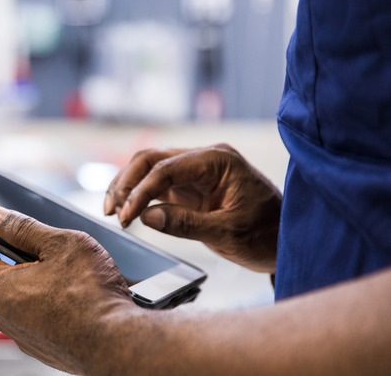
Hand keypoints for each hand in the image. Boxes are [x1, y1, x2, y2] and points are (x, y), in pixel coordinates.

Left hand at [0, 206, 137, 374]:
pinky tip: (72, 294)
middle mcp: (3, 315)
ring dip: (34, 278)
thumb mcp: (59, 244)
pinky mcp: (41, 347)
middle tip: (36, 240)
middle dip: (12, 254)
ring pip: (20, 295)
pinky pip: (36, 314)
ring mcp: (22, 334)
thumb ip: (23, 228)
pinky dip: (48, 301)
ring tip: (66, 270)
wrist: (119, 344)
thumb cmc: (93, 294)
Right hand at [104, 144, 280, 272]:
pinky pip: (156, 184)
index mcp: (217, 160)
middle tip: (112, 212)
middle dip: (126, 183)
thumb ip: (186, 223)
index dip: (140, 192)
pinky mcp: (190, 186)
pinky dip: (138, 196)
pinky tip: (126, 211)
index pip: (166, 168)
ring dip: (127, 187)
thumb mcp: (228, 233)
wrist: (287, 240)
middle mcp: (204, 159)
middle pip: (151, 159)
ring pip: (148, 169)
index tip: (126, 217)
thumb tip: (147, 217)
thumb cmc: (267, 233)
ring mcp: (195, 171)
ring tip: (111, 212)